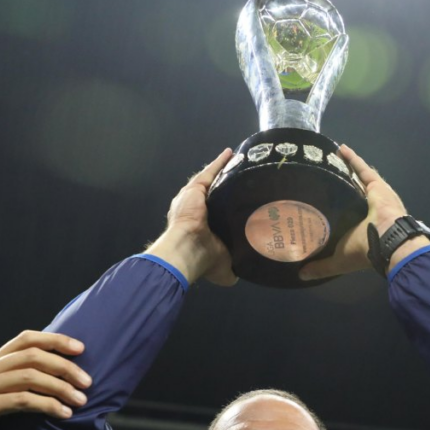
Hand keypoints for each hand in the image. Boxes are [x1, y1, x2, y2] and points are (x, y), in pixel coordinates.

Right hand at [0, 331, 91, 429]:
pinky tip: (64, 414)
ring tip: (81, 400)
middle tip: (88, 381)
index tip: (81, 348)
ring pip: (31, 376)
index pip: (26, 339)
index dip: (55, 340)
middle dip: (65, 366)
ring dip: (61, 387)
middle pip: (34, 355)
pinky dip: (48, 405)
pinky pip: (22, 400)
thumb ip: (12, 386)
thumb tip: (51, 381)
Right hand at [145, 149, 237, 285]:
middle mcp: (193, 211)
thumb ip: (231, 270)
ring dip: (223, 172)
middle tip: (242, 181)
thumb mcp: (222, 270)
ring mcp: (193, 198)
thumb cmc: (203, 260)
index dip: (223, 210)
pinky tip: (230, 154)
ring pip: (211, 181)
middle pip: (212, 195)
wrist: (188, 250)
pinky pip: (210, 172)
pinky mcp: (195, 189)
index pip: (214, 215)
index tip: (237, 206)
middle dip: (224, 188)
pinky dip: (219, 163)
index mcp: (197, 228)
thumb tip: (239, 274)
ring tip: (239, 163)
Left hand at [299, 145, 428, 279]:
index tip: (321, 206)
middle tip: (320, 179)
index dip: (336, 213)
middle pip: (350, 197)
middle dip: (339, 188)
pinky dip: (352, 159)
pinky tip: (340, 148)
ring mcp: (374, 198)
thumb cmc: (364, 249)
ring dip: (345, 171)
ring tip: (329, 161)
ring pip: (356, 181)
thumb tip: (301, 275)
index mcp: (362, 230)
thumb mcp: (339, 260)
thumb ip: (321, 267)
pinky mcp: (376, 186)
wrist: (389, 239)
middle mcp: (368, 213)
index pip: (346, 219)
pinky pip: (362, 169)